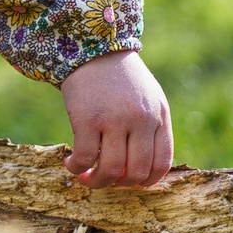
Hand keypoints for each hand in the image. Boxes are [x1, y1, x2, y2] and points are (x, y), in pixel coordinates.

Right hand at [61, 49, 173, 188]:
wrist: (91, 47)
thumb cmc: (120, 77)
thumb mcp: (148, 98)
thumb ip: (152, 128)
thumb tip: (143, 167)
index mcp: (158, 116)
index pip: (161, 163)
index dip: (146, 181)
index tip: (129, 182)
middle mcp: (140, 120)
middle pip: (136, 171)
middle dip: (119, 185)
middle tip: (105, 181)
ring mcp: (113, 120)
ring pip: (111, 170)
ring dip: (97, 182)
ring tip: (85, 178)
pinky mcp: (86, 118)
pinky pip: (84, 156)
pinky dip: (77, 167)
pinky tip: (71, 164)